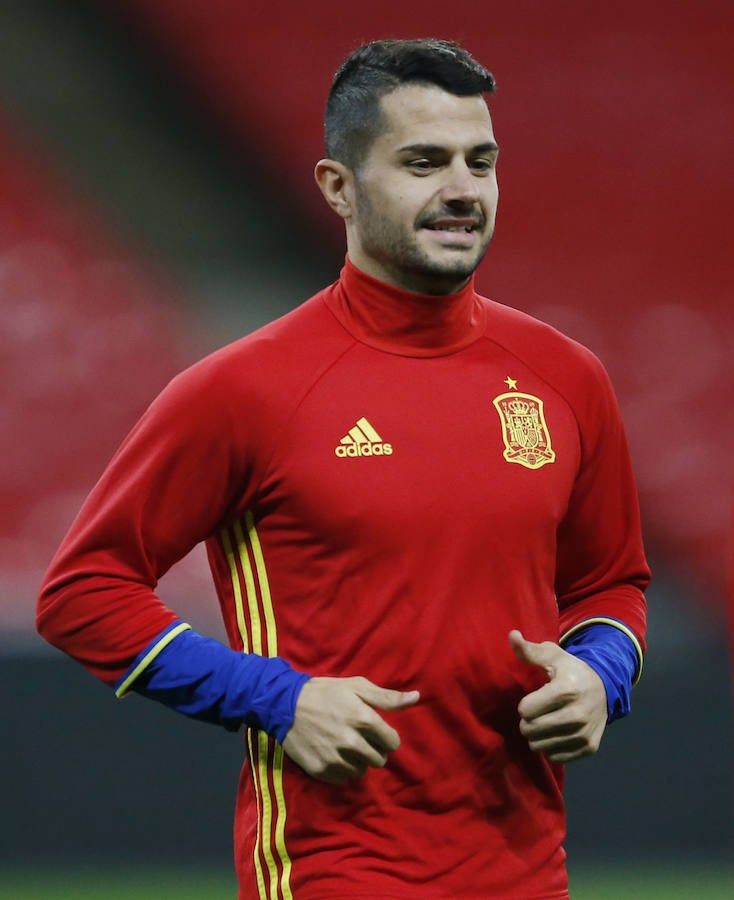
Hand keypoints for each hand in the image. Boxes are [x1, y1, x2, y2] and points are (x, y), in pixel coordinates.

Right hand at [282, 676, 419, 783]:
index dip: (387, 737)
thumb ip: (388, 697)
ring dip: (358, 760)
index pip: (392, 742)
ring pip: (361, 770)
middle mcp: (352, 741)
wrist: (285, 704)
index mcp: (364, 719)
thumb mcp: (357, 686)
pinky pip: (343, 778)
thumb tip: (416, 698)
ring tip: (346, 745)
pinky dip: (342, 768)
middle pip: (379, 760)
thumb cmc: (325, 692)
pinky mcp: (321, 770)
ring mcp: (335, 758)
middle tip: (360, 737)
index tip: (376, 731)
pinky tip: (333, 753)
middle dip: (374, 749)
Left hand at [509, 629, 606, 763]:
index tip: (534, 698)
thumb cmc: (572, 671)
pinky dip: (551, 747)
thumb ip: (529, 650)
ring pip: (540, 746)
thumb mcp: (553, 656)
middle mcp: (577, 714)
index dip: (525, 704)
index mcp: (566, 690)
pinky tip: (557, 733)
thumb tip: (512, 635)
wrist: (605, 688)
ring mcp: (584, 733)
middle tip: (536, 713)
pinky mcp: (589, 748)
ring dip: (537, 736)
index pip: (526, 710)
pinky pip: (555, 756)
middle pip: (531, 729)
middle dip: (528, 721)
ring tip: (545, 722)